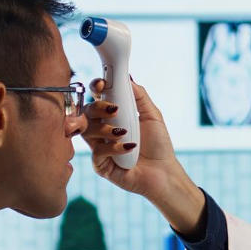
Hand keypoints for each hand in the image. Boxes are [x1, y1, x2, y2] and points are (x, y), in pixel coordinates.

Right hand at [82, 78, 206, 234]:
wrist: (164, 172)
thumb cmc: (158, 145)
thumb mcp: (152, 116)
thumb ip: (140, 96)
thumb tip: (127, 76)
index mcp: (112, 116)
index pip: (96, 98)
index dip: (95, 88)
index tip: (102, 83)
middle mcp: (103, 130)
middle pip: (86, 113)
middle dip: (97, 108)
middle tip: (113, 110)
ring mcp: (100, 148)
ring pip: (87, 131)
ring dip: (105, 129)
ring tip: (124, 132)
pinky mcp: (101, 165)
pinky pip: (97, 152)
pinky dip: (113, 148)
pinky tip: (129, 148)